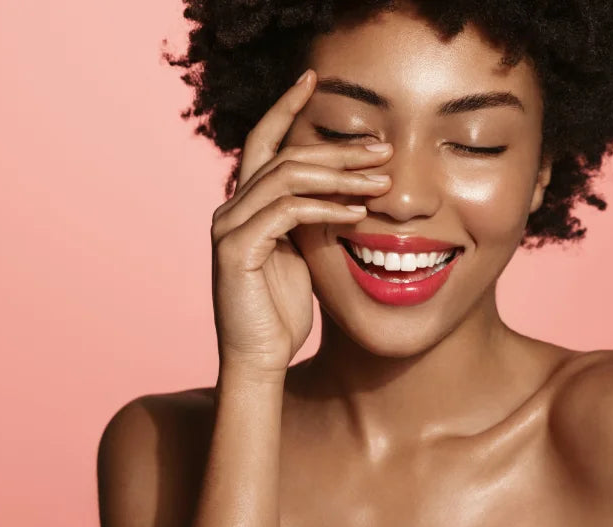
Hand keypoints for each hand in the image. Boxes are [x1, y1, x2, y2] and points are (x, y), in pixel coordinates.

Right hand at [210, 69, 392, 375]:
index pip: (263, 141)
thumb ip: (311, 218)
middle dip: (338, 148)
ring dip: (340, 175)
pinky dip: (325, 208)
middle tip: (384, 148)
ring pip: (286, 177)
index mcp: (245, 205)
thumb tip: (346, 188)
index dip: (285, 106)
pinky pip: (286, 212)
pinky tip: (358, 213)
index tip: (315, 79)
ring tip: (383, 181)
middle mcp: (230, 208)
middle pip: (285, 154)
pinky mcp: (236, 250)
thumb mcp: (302, 254)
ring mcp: (229, 227)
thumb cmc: (281, 313)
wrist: (257, 361)